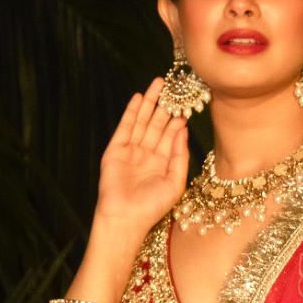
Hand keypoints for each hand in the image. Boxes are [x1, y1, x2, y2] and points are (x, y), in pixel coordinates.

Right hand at [96, 80, 190, 241]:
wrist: (126, 218)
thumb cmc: (152, 207)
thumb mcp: (175, 182)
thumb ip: (179, 155)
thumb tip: (183, 130)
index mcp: (161, 163)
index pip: (170, 136)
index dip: (177, 119)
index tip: (186, 103)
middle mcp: (146, 155)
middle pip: (156, 124)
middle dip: (164, 106)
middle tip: (173, 87)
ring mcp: (130, 151)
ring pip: (142, 122)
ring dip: (149, 103)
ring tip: (157, 84)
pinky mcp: (116, 150)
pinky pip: (125, 127)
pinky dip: (132, 112)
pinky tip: (139, 98)